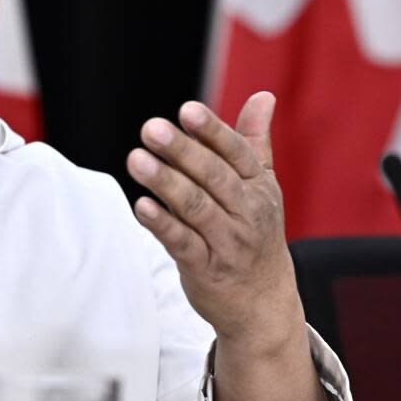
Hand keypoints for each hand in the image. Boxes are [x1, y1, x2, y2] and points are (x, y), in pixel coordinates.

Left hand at [125, 92, 300, 349]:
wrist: (264, 304)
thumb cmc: (256, 234)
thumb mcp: (262, 188)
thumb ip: (254, 142)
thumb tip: (263, 96)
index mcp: (259, 187)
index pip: (236, 153)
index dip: (211, 131)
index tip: (187, 110)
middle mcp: (247, 212)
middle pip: (213, 176)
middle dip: (182, 150)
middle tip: (150, 128)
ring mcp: (228, 242)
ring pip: (196, 208)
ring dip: (165, 182)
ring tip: (136, 159)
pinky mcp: (206, 269)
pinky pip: (183, 244)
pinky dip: (162, 225)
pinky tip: (141, 206)